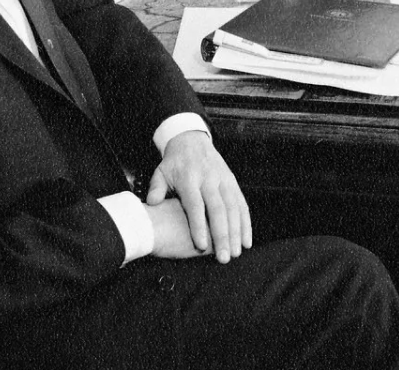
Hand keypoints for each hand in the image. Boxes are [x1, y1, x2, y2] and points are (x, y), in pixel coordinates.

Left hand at [145, 130, 250, 262]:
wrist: (191, 140)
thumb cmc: (174, 163)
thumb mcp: (161, 172)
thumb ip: (156, 188)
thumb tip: (152, 203)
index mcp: (189, 178)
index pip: (195, 205)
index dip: (199, 226)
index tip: (202, 246)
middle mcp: (209, 179)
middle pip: (218, 210)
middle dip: (223, 235)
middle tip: (225, 258)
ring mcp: (223, 180)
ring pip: (233, 208)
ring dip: (237, 232)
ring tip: (236, 253)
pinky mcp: (233, 182)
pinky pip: (242, 204)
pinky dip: (246, 223)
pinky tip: (247, 240)